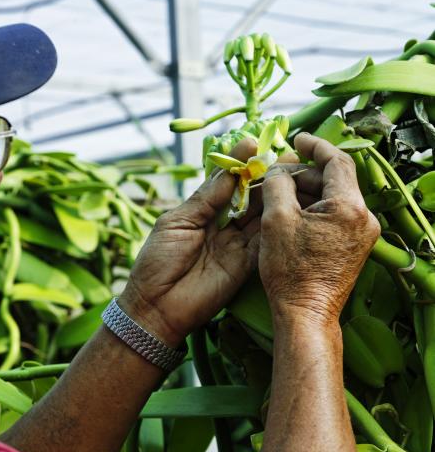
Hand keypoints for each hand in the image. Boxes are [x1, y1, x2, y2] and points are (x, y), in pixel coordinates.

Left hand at [119, 139, 303, 345]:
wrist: (156, 307)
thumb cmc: (157, 262)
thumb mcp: (177, 222)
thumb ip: (206, 198)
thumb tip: (230, 171)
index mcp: (202, 211)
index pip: (227, 182)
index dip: (240, 164)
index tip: (253, 143)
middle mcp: (223, 225)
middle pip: (250, 196)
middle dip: (266, 176)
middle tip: (285, 155)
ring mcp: (237, 244)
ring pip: (262, 216)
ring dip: (277, 196)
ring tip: (293, 173)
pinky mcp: (247, 265)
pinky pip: (266, 242)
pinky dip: (279, 225)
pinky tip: (293, 206)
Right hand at [257, 133, 379, 322]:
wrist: (305, 314)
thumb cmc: (291, 271)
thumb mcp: (276, 219)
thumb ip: (278, 184)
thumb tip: (279, 170)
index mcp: (350, 207)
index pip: (337, 161)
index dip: (315, 146)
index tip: (297, 140)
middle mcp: (364, 218)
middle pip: (335, 180)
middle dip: (304, 173)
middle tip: (276, 174)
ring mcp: (362, 234)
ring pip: (334, 198)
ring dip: (307, 191)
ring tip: (278, 195)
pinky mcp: (355, 247)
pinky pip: (336, 216)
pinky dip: (314, 209)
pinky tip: (291, 214)